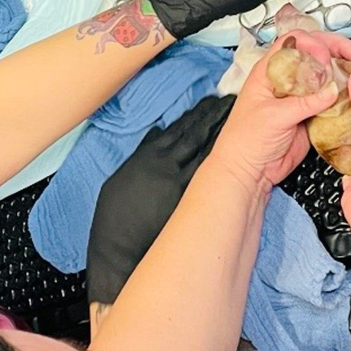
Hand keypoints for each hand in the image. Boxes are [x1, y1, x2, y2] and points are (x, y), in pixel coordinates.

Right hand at [87, 94, 232, 304]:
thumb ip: (141, 153)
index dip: (196, 114)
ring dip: (221, 132)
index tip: (210, 102)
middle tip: (230, 101)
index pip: (178, 128)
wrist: (120, 248)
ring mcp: (180, 182)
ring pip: (206, 150)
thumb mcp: (121, 178)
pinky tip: (234, 148)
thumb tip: (158, 134)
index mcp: (147, 157)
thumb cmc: (115, 217)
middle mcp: (166, 165)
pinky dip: (221, 158)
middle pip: (196, 134)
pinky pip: (209, 173)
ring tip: (235, 117)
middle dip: (213, 116)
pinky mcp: (190, 200)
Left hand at [212, 31, 350, 187]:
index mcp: (271, 70)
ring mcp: (301, 96)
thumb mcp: (273, 116)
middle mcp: (288, 79)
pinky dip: (346, 98)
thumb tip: (332, 90)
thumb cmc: (246, 139)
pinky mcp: (312, 114)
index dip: (316, 44)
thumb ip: (304, 103)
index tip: (328, 59)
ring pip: (327, 76)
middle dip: (339, 52)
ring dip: (346, 74)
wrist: (249, 170)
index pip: (296, 42)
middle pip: (317, 54)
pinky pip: (332, 101)